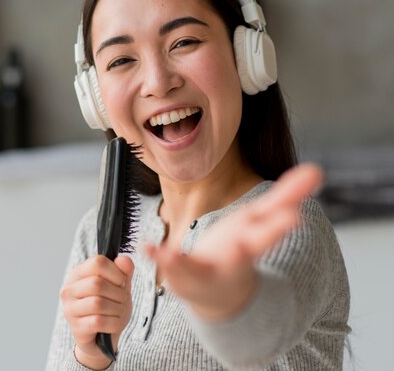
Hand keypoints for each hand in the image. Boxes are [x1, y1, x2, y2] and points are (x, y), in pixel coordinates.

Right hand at [59, 255, 133, 368]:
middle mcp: (69, 289)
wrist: (102, 338)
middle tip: (121, 299)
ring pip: (97, 303)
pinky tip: (114, 324)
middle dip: (117, 293)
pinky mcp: (76, 327)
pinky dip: (113, 323)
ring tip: (118, 311)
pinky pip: (98, 322)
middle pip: (97, 283)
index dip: (116, 271)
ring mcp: (70, 309)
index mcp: (78, 273)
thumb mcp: (119, 286)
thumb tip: (124, 260)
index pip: (97, 262)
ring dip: (116, 309)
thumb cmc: (109, 307)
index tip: (121, 281)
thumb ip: (124, 271)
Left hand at [145, 163, 322, 320]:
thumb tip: (317, 170)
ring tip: (172, 257)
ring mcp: (206, 273)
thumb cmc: (241, 250)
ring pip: (198, 271)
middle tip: (242, 248)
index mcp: (254, 244)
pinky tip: (147, 248)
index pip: (270, 233)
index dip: (280, 225)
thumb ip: (288, 196)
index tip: (294, 217)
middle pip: (242, 255)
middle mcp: (232, 262)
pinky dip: (159, 258)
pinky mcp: (183, 276)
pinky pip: (170, 268)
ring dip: (186, 265)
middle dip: (244, 250)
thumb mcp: (261, 222)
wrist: (220, 295)